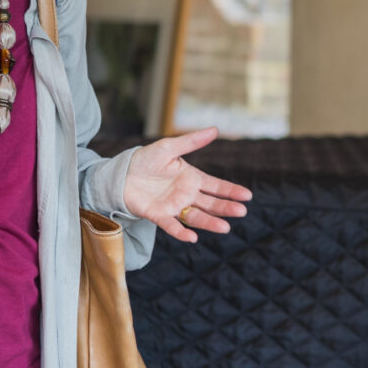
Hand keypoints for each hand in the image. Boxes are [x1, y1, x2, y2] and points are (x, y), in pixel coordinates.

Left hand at [122, 127, 251, 242]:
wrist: (121, 173)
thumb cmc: (145, 159)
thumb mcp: (169, 147)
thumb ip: (191, 142)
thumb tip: (215, 130)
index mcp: (192, 178)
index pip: (216, 186)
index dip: (231, 191)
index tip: (247, 196)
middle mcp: (186, 195)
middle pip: (211, 203)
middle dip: (226, 208)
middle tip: (241, 211)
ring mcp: (173, 206)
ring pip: (196, 216)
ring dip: (210, 222)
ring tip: (225, 228)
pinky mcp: (158, 215)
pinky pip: (171, 225)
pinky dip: (181, 232)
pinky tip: (192, 238)